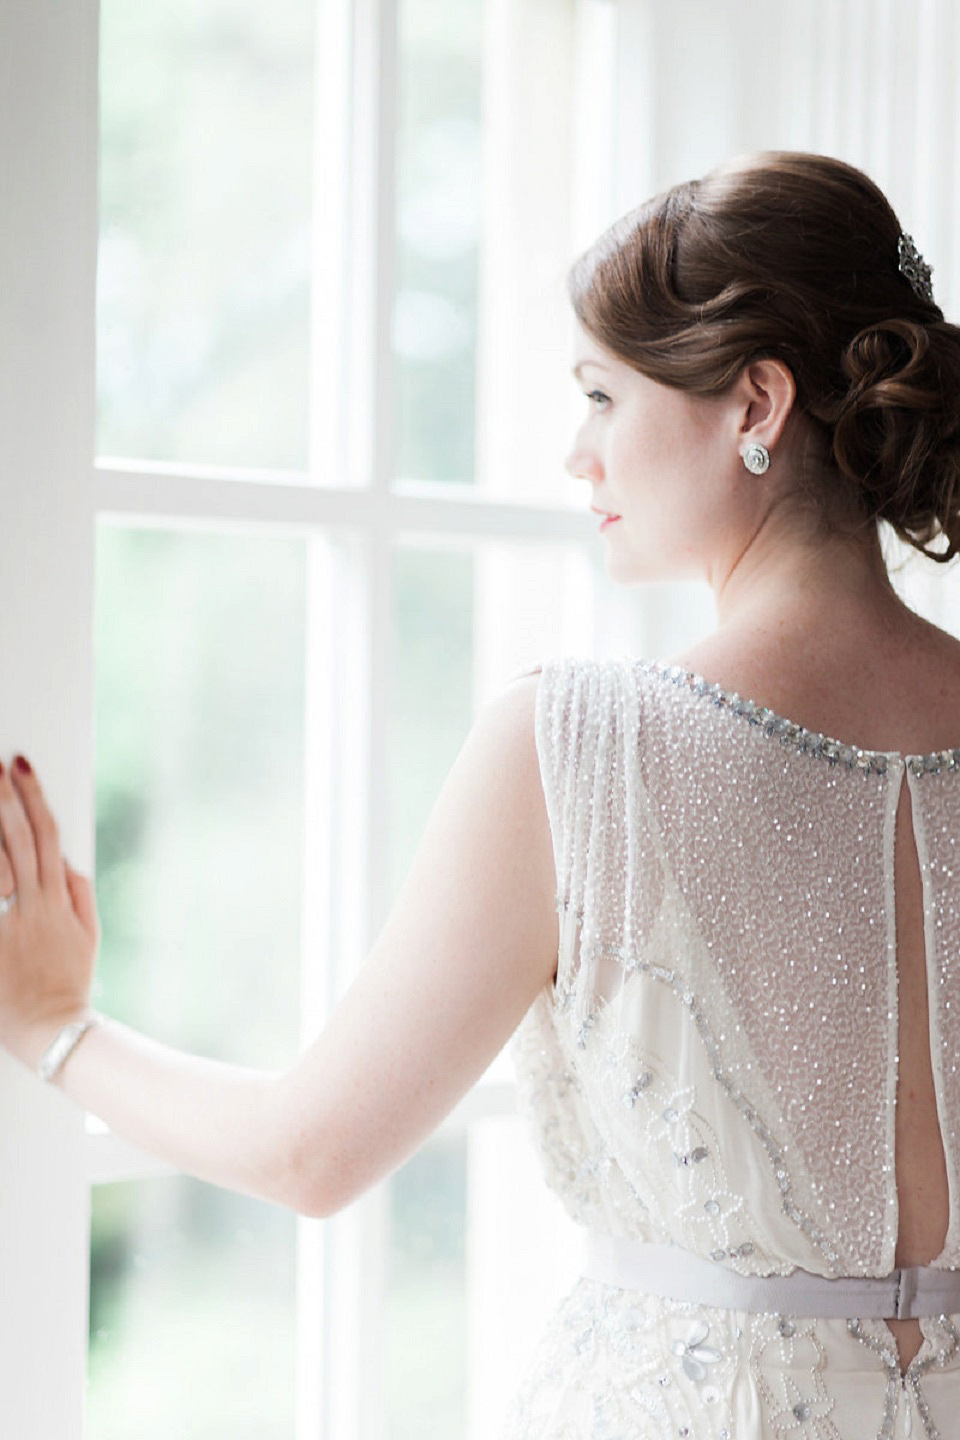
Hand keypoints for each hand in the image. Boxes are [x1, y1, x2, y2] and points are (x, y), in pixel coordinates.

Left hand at [0, 756, 100, 1069]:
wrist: (50, 1029)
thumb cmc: (68, 980)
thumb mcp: (89, 933)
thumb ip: (79, 890)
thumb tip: (66, 855)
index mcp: (57, 898)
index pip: (46, 833)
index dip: (35, 796)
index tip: (22, 765)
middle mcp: (29, 905)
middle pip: (14, 838)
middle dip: (2, 797)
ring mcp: (4, 923)